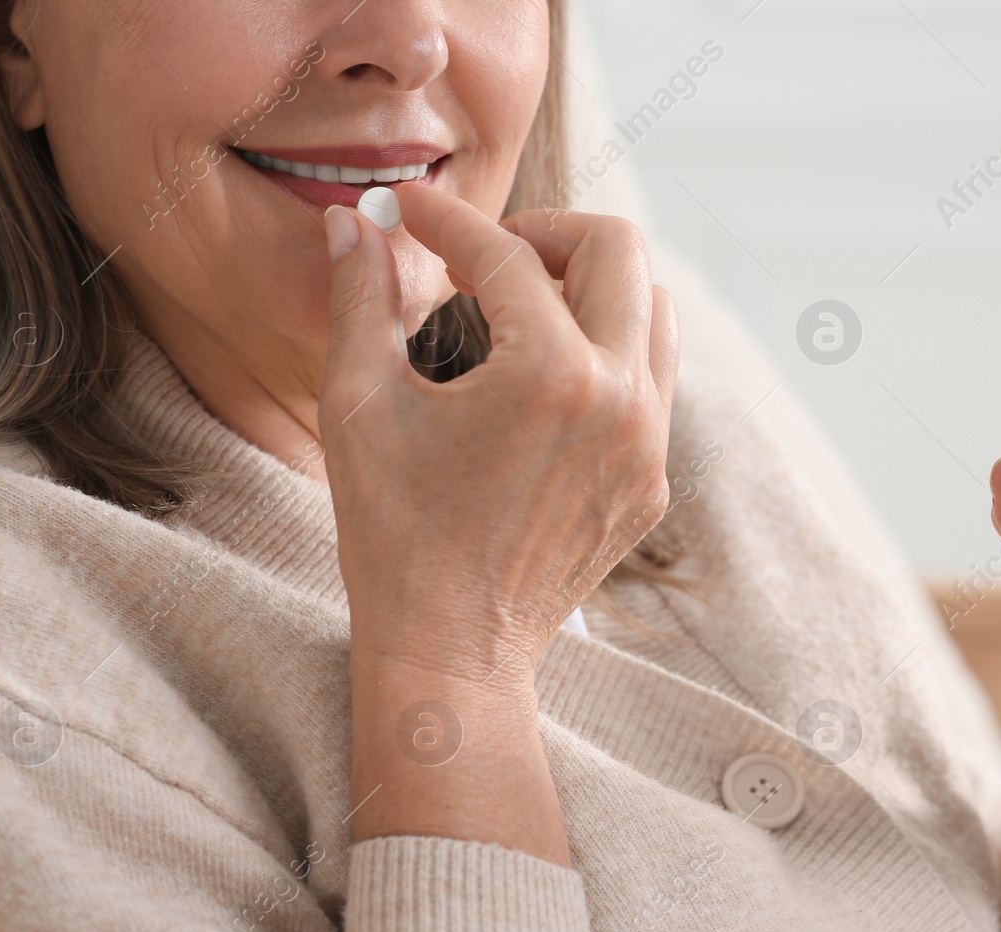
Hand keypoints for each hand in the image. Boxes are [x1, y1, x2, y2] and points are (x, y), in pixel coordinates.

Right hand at [321, 183, 678, 681]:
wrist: (451, 650)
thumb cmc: (393, 534)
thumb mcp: (360, 407)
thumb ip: (362, 300)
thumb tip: (349, 226)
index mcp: (552, 374)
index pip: (504, 253)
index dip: (444, 220)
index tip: (407, 212)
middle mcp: (621, 399)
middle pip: (618, 250)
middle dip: (547, 232)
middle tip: (487, 257)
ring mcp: (646, 445)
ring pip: (652, 312)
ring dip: (590, 289)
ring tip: (520, 311)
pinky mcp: (649, 482)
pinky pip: (651, 382)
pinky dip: (605, 355)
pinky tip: (543, 382)